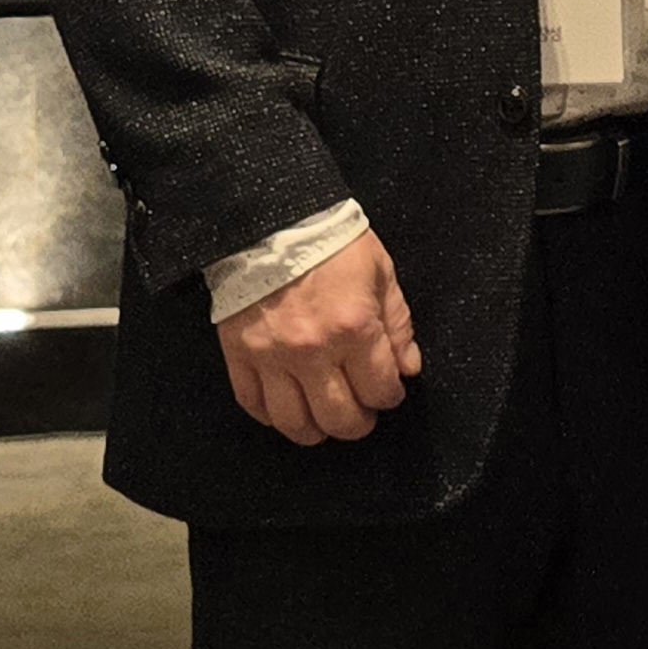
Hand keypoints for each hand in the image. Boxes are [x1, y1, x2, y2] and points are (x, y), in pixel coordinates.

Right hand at [215, 230, 420, 445]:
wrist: (271, 218)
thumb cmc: (332, 241)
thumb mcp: (381, 273)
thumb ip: (398, 324)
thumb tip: (408, 368)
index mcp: (353, 327)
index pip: (379, 390)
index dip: (390, 397)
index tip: (388, 392)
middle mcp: (312, 350)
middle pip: (339, 419)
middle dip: (358, 424)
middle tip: (361, 413)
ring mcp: (271, 357)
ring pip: (294, 423)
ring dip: (315, 430)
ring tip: (325, 420)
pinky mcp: (239, 354)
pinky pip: (253, 405)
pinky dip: (271, 417)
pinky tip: (287, 410)